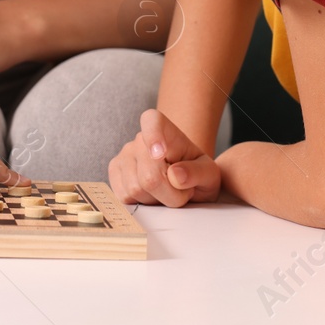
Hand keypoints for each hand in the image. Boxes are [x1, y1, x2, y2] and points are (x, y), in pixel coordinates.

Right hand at [108, 109, 222, 207]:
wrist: (182, 181)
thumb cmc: (196, 173)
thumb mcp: (209, 174)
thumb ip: (197, 173)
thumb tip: (175, 176)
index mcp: (165, 129)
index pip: (153, 122)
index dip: (154, 136)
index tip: (160, 153)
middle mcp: (140, 138)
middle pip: (149, 176)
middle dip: (171, 194)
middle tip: (183, 192)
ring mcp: (124, 154)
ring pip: (135, 189)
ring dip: (156, 200)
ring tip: (167, 191)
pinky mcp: (115, 172)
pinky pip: (124, 196)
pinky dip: (141, 203)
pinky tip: (152, 195)